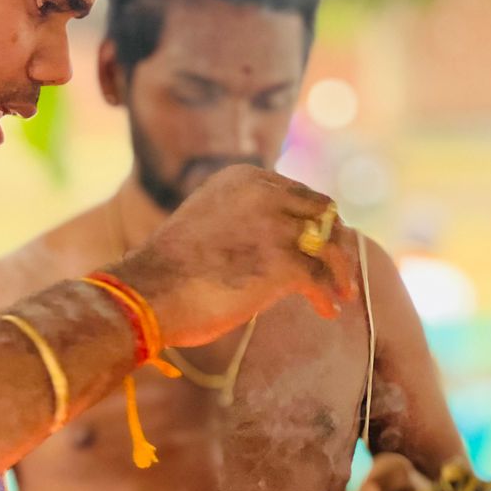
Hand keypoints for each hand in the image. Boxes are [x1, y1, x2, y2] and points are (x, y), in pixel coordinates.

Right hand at [115, 166, 356, 347]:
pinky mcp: (283, 262)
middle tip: (340, 269)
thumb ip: (241, 219)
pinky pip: (321, 279)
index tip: (320, 245)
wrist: (148, 293)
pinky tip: (327, 311)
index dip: (315, 222)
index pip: (300, 194)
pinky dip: (327, 297)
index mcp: (245, 178)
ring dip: (341, 271)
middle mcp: (265, 193)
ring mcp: (276, 226)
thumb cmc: (170, 270)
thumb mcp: (208, 221)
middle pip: (324, 214)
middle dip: (335, 241)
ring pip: (331, 245)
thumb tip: (272, 242)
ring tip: (341, 293)